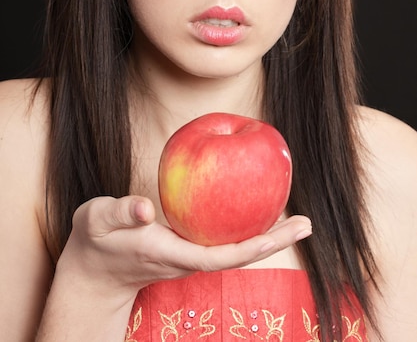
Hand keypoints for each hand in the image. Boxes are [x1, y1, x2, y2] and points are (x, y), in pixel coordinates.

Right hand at [58, 195, 311, 303]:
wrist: (94, 270)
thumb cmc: (95, 240)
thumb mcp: (96, 220)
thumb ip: (119, 212)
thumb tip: (144, 207)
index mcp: (171, 253)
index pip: (219, 256)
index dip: (251, 246)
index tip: (279, 232)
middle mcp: (188, 257)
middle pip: (239, 254)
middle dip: (274, 241)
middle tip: (306, 222)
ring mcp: (190, 254)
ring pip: (235, 247)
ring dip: (267, 234)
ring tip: (296, 216)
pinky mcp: (189, 246)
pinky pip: (224, 237)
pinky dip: (246, 224)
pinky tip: (258, 204)